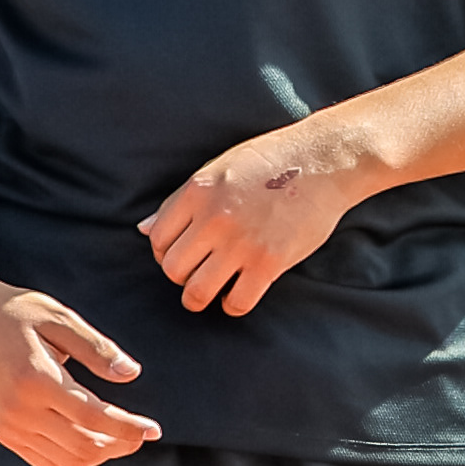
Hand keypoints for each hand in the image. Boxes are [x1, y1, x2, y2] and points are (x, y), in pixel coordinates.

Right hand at [0, 277, 161, 465]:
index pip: (93, 417)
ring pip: (67, 460)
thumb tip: (131, 373)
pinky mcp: (4, 434)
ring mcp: (9, 427)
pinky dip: (74, 459)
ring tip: (121, 438)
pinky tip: (90, 441)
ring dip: (100, 454)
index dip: (128, 428)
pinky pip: (46, 463)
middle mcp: (20, 411)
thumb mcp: (60, 318)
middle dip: (120, 444)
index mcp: (37, 380)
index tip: (153, 429)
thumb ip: (96, 348)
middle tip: (142, 434)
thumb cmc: (15, 313)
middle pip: (83, 446)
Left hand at [139, 129, 358, 315]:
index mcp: (197, 191)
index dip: (164, 253)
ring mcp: (241, 242)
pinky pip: (237, 302)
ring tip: (211, 291)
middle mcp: (214, 218)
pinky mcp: (269, 262)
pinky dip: (233, 305)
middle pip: (173, 269)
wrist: (321, 161)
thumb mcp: (217, 169)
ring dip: (200, 298)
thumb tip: (143, 229)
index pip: (157, 239)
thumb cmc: (269, 160)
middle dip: (181, 276)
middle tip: (198, 272)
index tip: (182, 254)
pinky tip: (239, 292)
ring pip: (197, 292)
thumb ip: (179, 201)